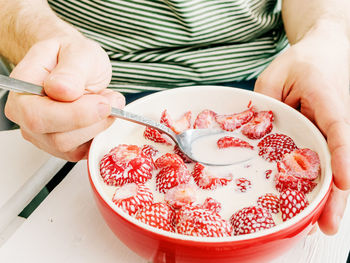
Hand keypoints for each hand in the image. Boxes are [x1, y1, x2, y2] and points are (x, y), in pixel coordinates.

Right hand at [5, 36, 124, 160]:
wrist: (74, 62)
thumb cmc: (71, 55)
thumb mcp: (77, 51)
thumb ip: (70, 70)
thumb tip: (61, 89)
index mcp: (22, 93)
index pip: (39, 117)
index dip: (76, 115)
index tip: (102, 102)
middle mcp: (27, 118)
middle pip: (59, 139)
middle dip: (93, 121)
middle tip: (111, 99)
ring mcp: (44, 135)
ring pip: (74, 148)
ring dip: (99, 126)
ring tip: (106, 101)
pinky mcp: (63, 146)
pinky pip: (83, 151)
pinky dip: (99, 133)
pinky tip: (100, 115)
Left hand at [255, 23, 349, 234]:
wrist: (325, 52)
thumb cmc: (302, 62)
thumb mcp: (274, 76)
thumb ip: (264, 105)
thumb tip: (252, 134)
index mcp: (329, 101)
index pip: (340, 131)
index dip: (343, 159)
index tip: (343, 183)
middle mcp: (338, 120)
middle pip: (342, 160)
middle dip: (336, 194)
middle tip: (328, 224)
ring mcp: (335, 130)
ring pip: (335, 165)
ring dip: (328, 194)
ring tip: (318, 222)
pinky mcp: (326, 136)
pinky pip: (325, 160)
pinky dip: (318, 180)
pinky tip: (308, 199)